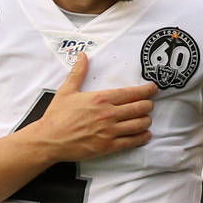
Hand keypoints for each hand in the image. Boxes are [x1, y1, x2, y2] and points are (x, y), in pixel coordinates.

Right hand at [35, 52, 156, 159]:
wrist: (49, 140)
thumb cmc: (57, 116)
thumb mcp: (66, 90)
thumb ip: (78, 72)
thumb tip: (82, 55)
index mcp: (101, 98)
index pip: (131, 93)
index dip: (146, 90)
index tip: (154, 88)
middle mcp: (108, 114)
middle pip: (140, 108)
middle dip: (148, 105)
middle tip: (149, 104)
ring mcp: (109, 131)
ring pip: (139, 124)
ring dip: (146, 121)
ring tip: (146, 119)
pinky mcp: (108, 147)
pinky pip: (132, 141)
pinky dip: (142, 138)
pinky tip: (145, 135)